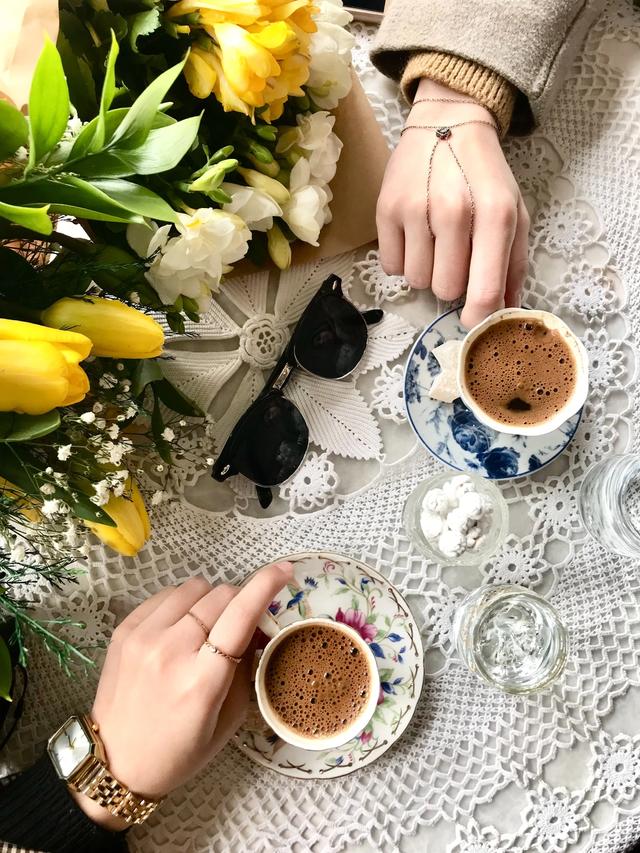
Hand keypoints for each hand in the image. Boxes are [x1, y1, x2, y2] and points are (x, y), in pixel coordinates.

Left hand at [71, 562, 293, 829]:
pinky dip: (182, 604)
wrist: (115, 762)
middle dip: (239, 602)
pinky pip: (166, 594)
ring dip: (209, 600)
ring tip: (205, 627)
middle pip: (220, 595)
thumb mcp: (228, 720)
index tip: (283, 569)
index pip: (240, 616)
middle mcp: (171, 651)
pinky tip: (180, 628)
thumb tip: (258, 624)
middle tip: (237, 624)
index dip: (265, 586)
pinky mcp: (124, 628)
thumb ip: (246, 666)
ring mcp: (143, 636)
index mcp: (202, 681)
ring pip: (194, 587)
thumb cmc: (179, 750)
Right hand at [376, 79, 529, 327]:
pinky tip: (414, 234)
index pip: (484, 289)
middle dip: (452, 282)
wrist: (447, 123)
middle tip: (456, 255)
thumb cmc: (485, 176)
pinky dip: (403, 258)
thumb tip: (507, 312)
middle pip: (445, 290)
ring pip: (417, 281)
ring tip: (434, 241)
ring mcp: (414, 209)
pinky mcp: (384, 209)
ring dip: (427, 270)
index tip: (474, 321)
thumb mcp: (514, 213)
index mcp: (495, 214)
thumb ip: (513, 265)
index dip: (479, 316)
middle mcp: (453, 211)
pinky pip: (391, 266)